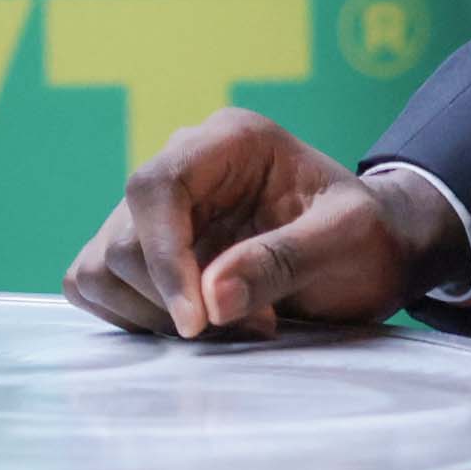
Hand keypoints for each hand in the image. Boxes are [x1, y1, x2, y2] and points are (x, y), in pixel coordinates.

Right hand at [59, 107, 446, 341]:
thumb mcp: (348, 241)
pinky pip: (96, 284)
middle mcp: (182, 167)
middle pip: (123, 236)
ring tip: (228, 327)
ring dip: (151, 313)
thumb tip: (209, 298)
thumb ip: (282, 260)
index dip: (164, 257)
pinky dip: (131, 317)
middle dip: (173, 299)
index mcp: (228, 142)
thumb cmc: (369, 237)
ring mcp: (157, 212)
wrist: (374, 254)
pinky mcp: (145, 253)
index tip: (196, 321)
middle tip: (250, 327)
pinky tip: (192, 325)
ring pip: (101, 265)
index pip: (156, 187)